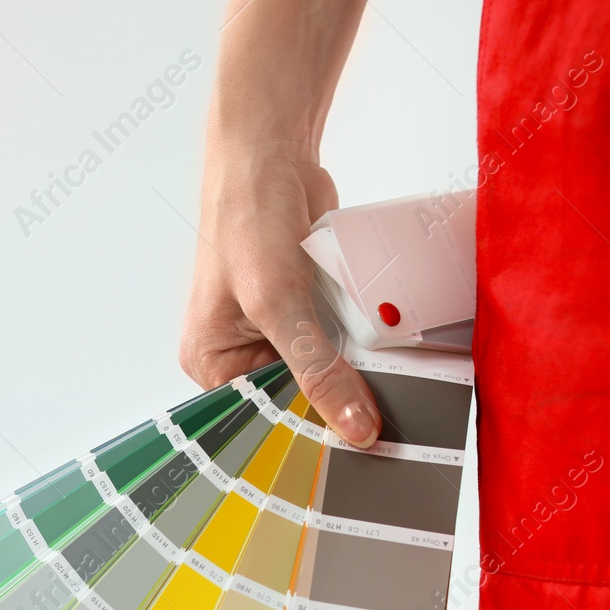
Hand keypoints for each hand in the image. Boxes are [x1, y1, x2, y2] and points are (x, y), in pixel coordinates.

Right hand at [179, 143, 380, 446]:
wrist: (271, 155)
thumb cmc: (245, 219)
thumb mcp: (280, 304)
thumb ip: (319, 370)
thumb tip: (355, 427)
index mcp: (213, 364)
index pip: (265, 419)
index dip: (307, 435)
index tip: (353, 454)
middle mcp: (243, 354)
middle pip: (300, 400)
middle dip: (337, 404)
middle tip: (384, 428)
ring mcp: (281, 333)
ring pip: (329, 374)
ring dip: (358, 374)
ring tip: (396, 394)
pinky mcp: (312, 311)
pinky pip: (345, 343)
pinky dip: (366, 344)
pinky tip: (392, 356)